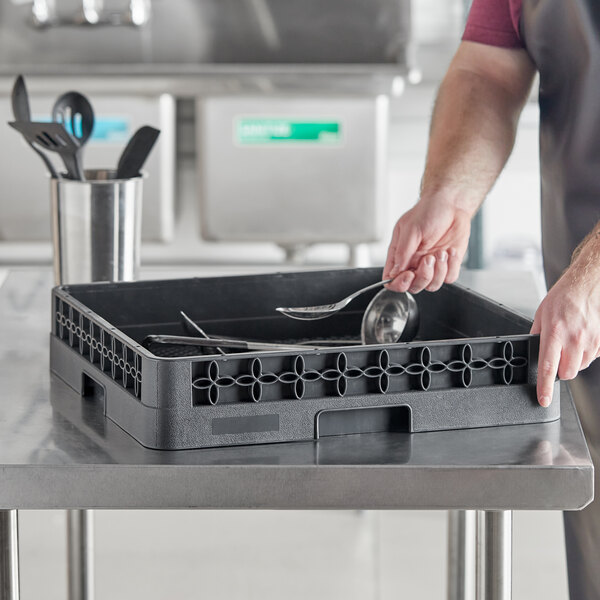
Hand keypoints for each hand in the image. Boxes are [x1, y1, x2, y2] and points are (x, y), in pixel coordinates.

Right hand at [383, 199, 472, 293]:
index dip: (399, 283)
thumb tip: (394, 272)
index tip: (408, 274)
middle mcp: (414, 263)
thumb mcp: (410, 229)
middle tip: (429, 258)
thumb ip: (402, 252)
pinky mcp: (448, 265)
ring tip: (441, 252)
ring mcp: (432, 266)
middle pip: (413, 287)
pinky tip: (451, 251)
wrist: (452, 204)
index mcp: (400, 255)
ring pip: (432, 285)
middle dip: (423, 277)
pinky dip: (452, 266)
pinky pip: (449, 279)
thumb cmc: (429, 211)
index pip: (392, 280)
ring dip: (439, 271)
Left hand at [530, 265, 599, 406]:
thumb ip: (537, 336)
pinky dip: (584, 355)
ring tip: (568, 344)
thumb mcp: (540, 316)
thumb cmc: (561, 299)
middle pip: (567, 373)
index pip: (548, 367)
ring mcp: (589, 340)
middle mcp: (573, 338)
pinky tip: (580, 340)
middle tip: (556, 356)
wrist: (584, 286)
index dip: (544, 386)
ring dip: (572, 362)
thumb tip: (534, 351)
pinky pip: (591, 358)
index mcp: (554, 333)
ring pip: (579, 367)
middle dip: (560, 370)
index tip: (543, 399)